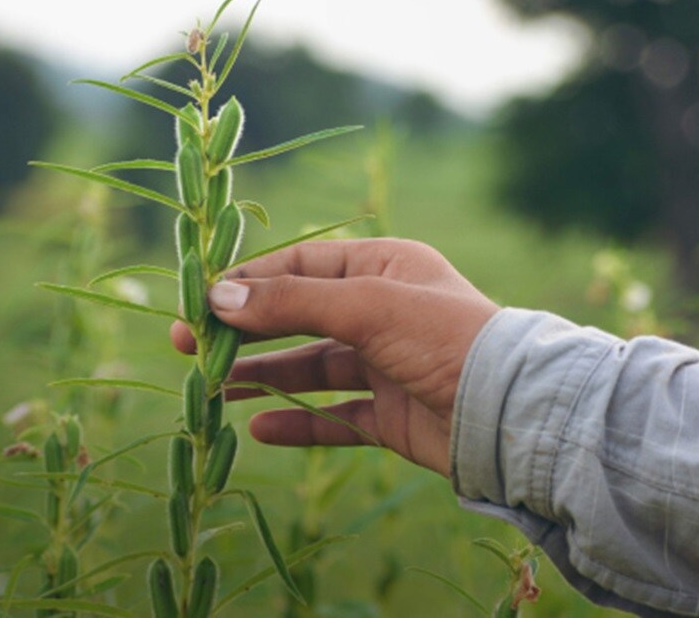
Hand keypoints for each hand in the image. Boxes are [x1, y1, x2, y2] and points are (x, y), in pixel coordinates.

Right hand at [170, 238, 498, 475]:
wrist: (510, 412)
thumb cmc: (445, 338)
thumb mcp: (366, 306)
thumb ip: (292, 303)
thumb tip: (219, 295)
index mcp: (384, 268)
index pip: (301, 268)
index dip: (248, 283)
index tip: (199, 301)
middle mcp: (384, 312)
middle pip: (299, 318)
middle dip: (245, 331)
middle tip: (188, 346)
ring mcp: (387, 365)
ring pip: (312, 368)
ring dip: (264, 377)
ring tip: (214, 390)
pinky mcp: (393, 415)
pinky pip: (335, 417)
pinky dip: (298, 423)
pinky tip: (259, 429)